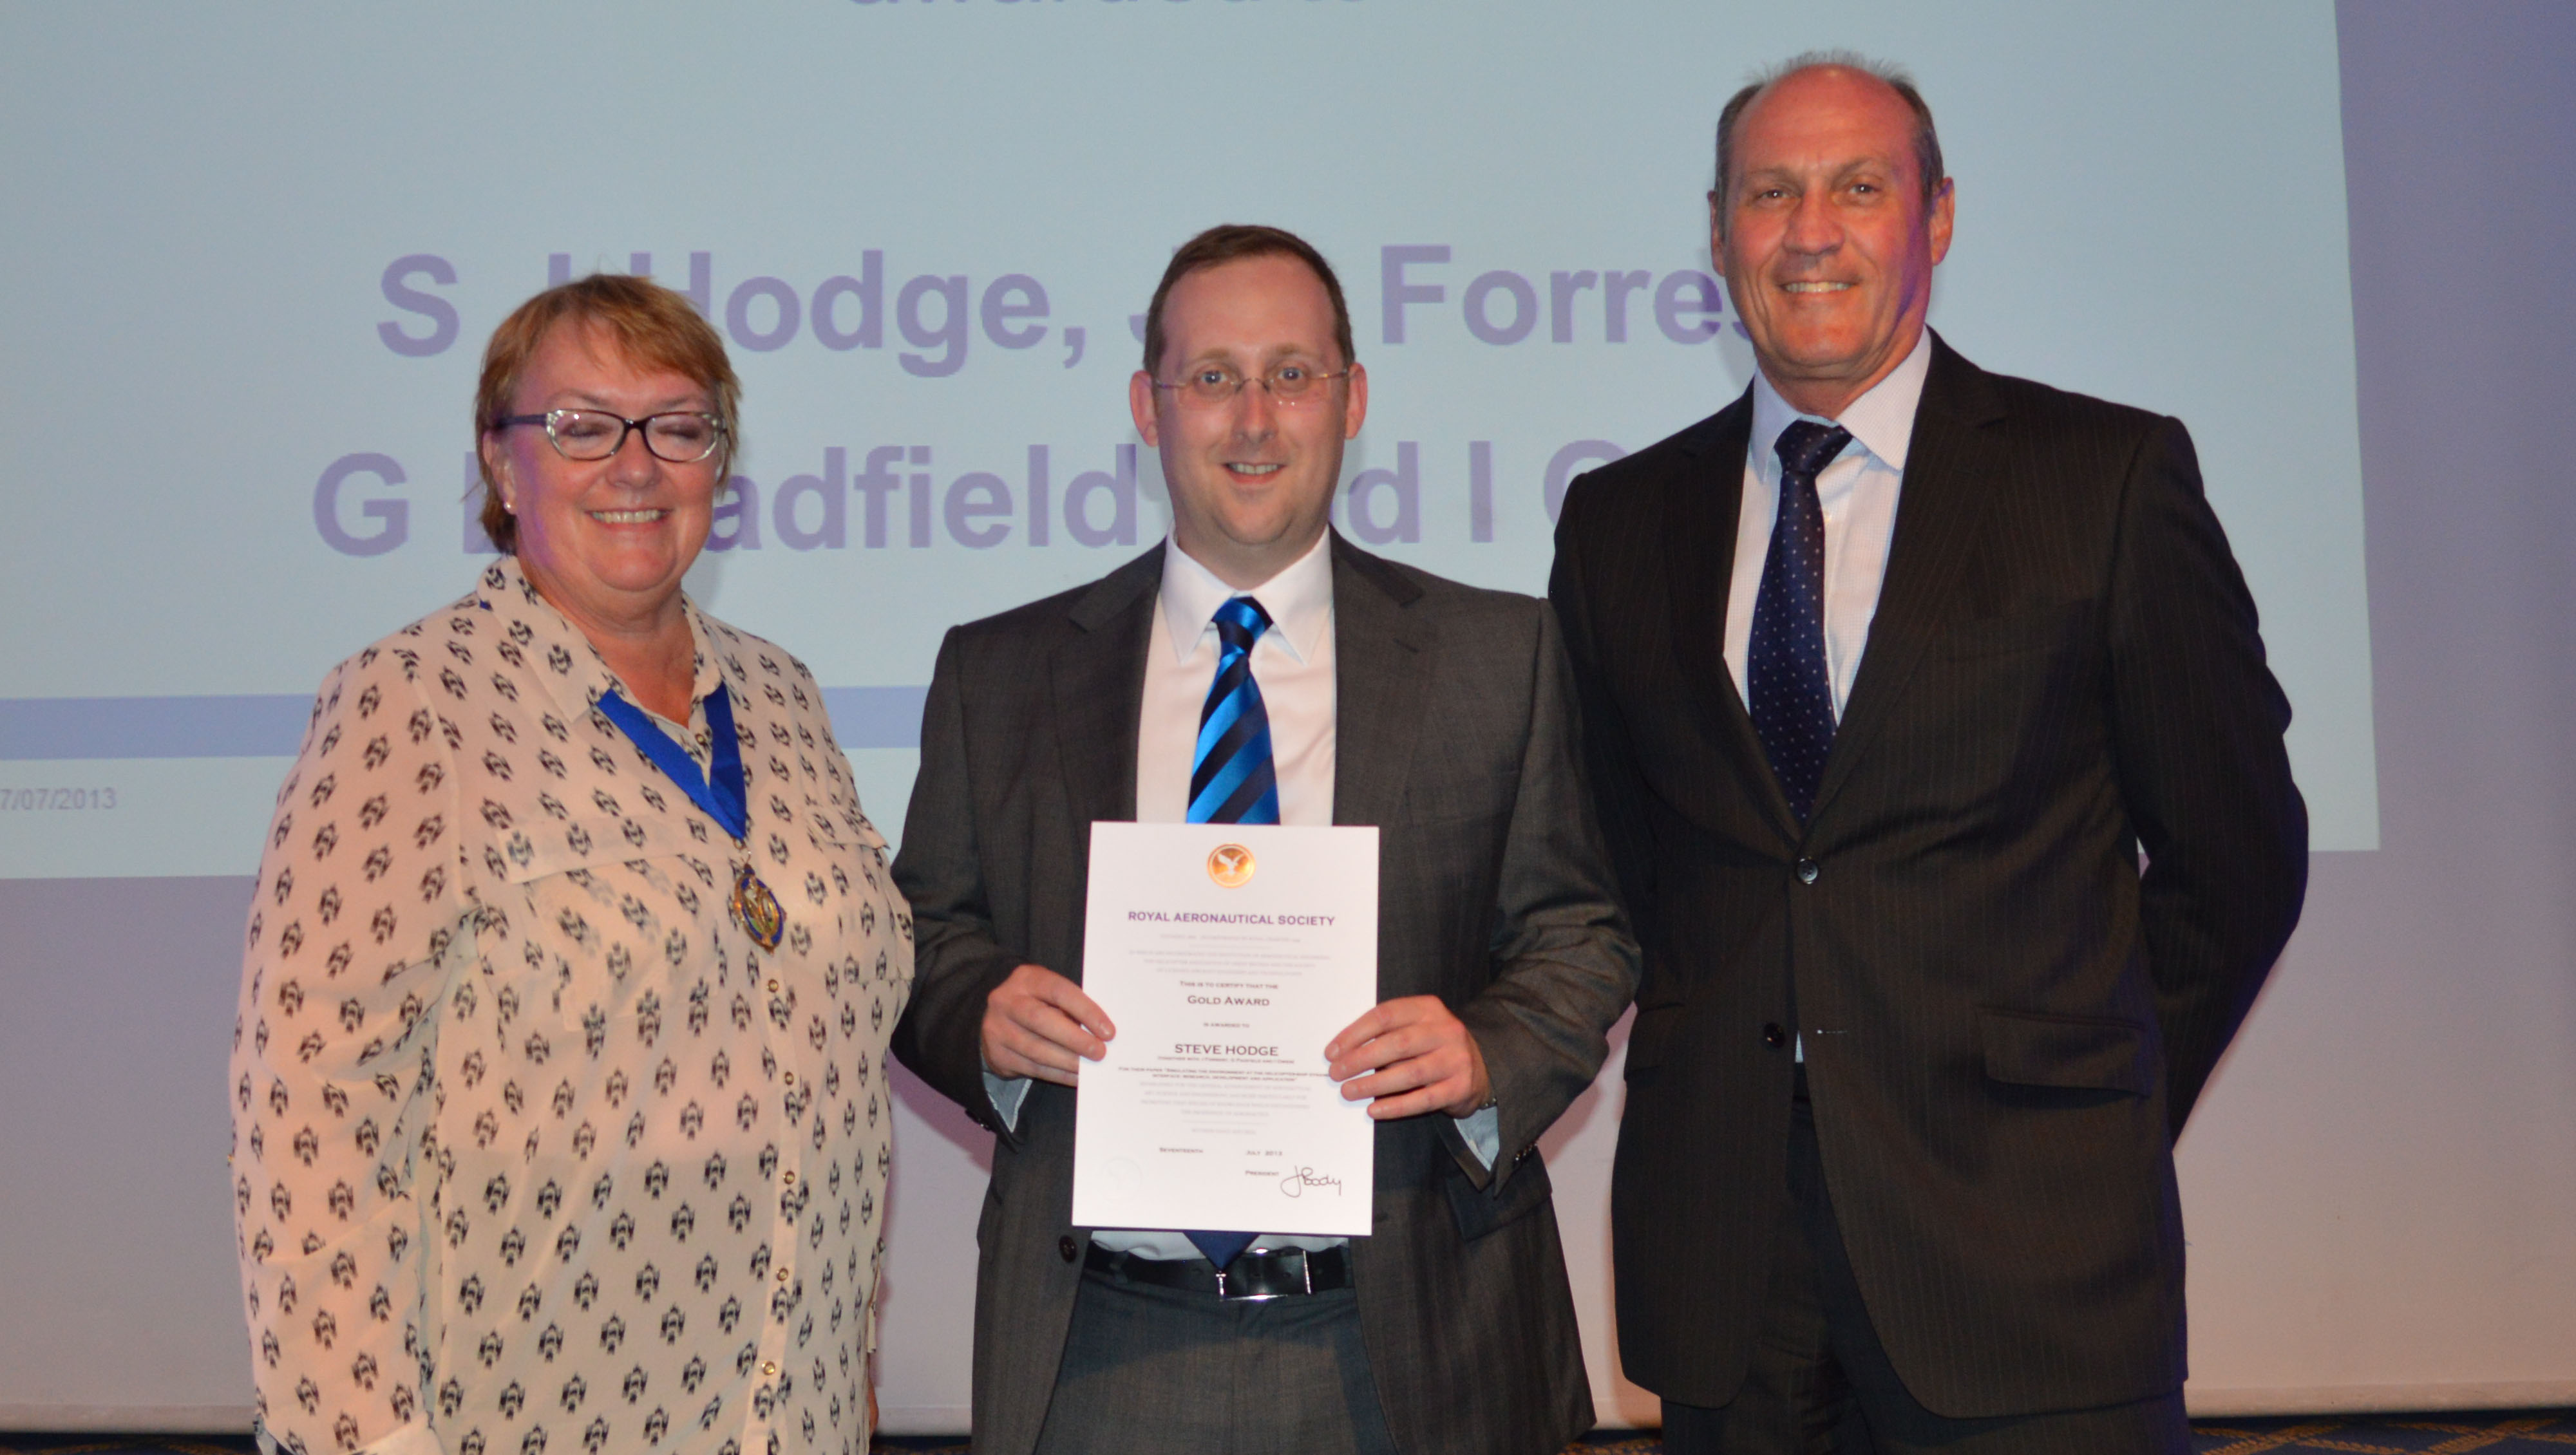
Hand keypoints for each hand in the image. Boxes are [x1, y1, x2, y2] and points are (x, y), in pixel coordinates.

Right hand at [981, 963, 1114, 1086]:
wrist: (994, 1019)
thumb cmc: (1034, 1002)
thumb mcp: (1048, 993)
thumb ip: (1069, 1006)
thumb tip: (1100, 1033)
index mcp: (1026, 979)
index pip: (1058, 991)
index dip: (1085, 1010)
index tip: (1107, 1031)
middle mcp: (1006, 1002)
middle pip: (1041, 1020)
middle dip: (1075, 1039)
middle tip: (1099, 1052)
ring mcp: (997, 1029)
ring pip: (1036, 1049)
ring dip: (1067, 1062)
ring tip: (1090, 1069)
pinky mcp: (997, 1055)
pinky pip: (1032, 1068)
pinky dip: (1058, 1075)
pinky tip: (1075, 1077)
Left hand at [1325, 995, 1490, 1119]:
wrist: (1481, 1067)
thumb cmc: (1434, 1046)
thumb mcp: (1416, 1027)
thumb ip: (1388, 1033)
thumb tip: (1344, 1054)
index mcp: (1429, 1009)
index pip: (1385, 1015)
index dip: (1355, 1033)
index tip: (1332, 1052)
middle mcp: (1445, 1030)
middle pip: (1396, 1043)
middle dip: (1360, 1059)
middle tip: (1336, 1073)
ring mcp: (1455, 1059)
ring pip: (1409, 1073)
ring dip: (1373, 1084)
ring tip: (1349, 1091)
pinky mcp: (1459, 1087)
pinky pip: (1422, 1099)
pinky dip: (1396, 1106)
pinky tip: (1374, 1110)